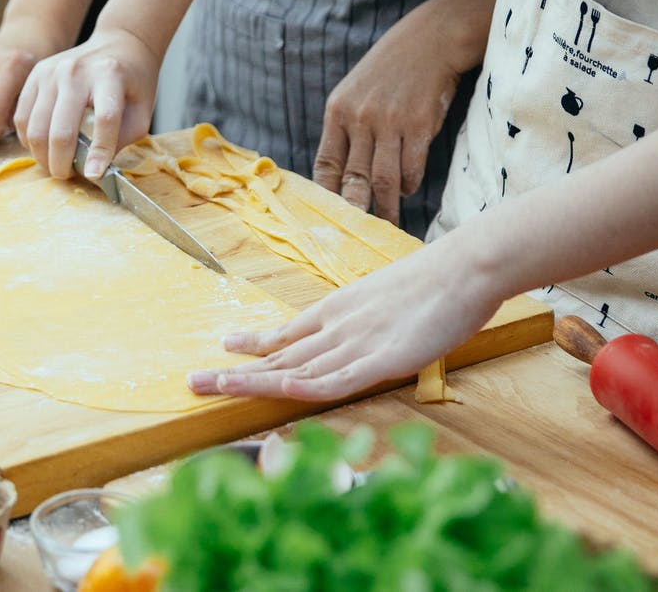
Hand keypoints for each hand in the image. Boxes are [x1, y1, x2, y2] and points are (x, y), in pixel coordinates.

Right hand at [13, 28, 158, 179]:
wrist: (120, 45)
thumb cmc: (133, 83)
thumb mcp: (141, 112)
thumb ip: (121, 140)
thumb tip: (94, 170)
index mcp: (110, 76)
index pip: (105, 120)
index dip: (100, 152)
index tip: (94, 175)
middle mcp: (76, 71)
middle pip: (61, 129)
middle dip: (61, 163)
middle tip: (67, 176)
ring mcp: (51, 71)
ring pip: (35, 128)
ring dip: (43, 156)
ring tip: (55, 165)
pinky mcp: (35, 74)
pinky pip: (22, 116)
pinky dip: (28, 139)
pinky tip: (42, 147)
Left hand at [187, 237, 502, 400]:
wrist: (465, 266)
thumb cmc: (437, 282)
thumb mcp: (388, 299)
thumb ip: (369, 317)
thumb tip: (363, 329)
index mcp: (340, 311)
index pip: (289, 334)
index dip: (255, 345)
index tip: (225, 347)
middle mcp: (338, 328)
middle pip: (279, 356)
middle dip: (235, 371)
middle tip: (192, 380)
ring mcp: (357, 344)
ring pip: (295, 369)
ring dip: (252, 381)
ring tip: (211, 387)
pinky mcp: (382, 359)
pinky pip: (338, 378)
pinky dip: (306, 386)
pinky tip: (278, 390)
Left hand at [312, 0, 500, 224]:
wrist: (430, 39)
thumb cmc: (391, 71)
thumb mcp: (357, 92)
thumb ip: (348, 130)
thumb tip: (343, 178)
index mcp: (338, 112)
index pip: (326, 164)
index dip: (327, 195)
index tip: (330, 218)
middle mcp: (361, 118)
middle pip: (354, 179)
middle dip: (355, 212)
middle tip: (357, 236)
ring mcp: (390, 122)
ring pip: (384, 181)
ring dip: (386, 207)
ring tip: (387, 224)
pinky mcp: (420, 125)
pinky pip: (411, 169)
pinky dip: (409, 185)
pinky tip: (407, 189)